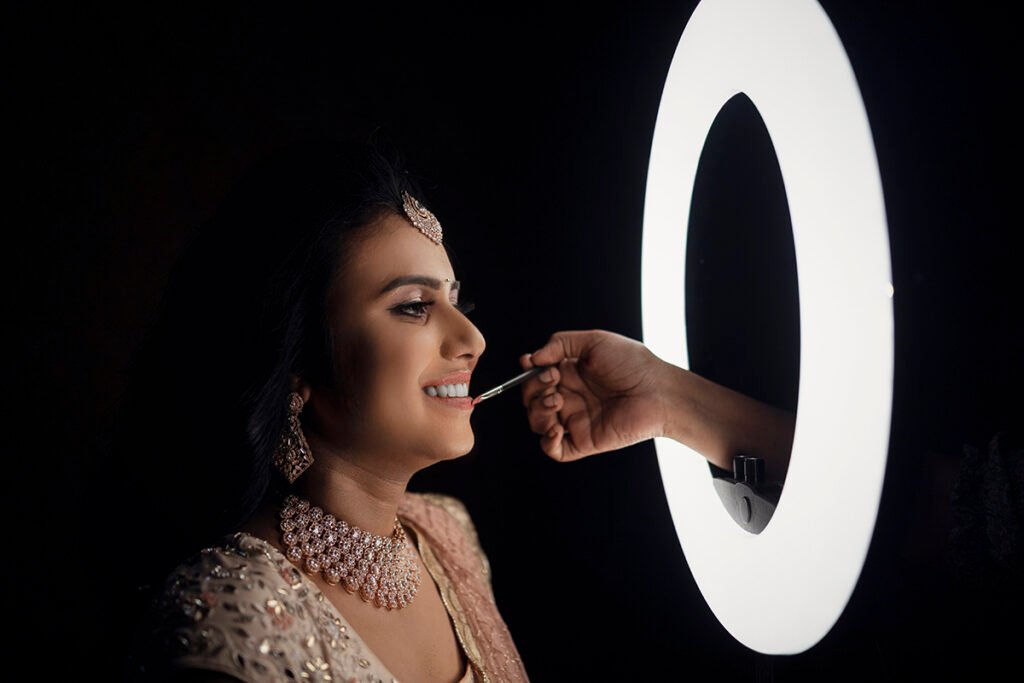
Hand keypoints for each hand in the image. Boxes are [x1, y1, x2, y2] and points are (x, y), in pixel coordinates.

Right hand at [520, 329, 672, 461]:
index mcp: (570, 374)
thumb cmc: (632, 363)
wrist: (658, 391)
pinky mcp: (584, 441)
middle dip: (533, 389)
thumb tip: (533, 359)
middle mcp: (570, 397)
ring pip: (538, 422)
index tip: (530, 363)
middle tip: (553, 378)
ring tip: (557, 401)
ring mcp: (575, 420)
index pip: (536, 376)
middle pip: (532, 399)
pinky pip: (554, 450)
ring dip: (538, 411)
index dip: (528, 372)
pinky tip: (556, 428)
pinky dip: (547, 441)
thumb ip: (560, 343)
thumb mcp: (594, 341)